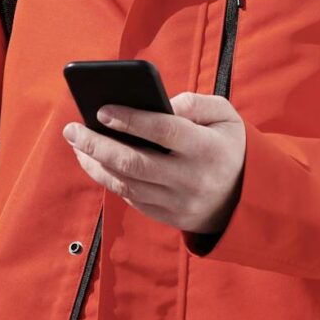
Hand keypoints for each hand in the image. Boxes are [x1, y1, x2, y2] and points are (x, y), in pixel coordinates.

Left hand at [64, 92, 245, 235]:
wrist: (247, 198)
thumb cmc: (229, 146)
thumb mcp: (225, 116)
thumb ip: (194, 103)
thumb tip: (159, 102)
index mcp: (207, 149)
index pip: (163, 131)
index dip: (130, 120)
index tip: (101, 110)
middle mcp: (190, 179)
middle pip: (134, 162)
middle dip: (96, 145)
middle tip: (71, 129)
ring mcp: (178, 203)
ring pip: (126, 184)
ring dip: (95, 164)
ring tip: (76, 144)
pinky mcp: (168, 217)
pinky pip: (131, 198)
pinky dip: (109, 179)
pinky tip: (95, 162)